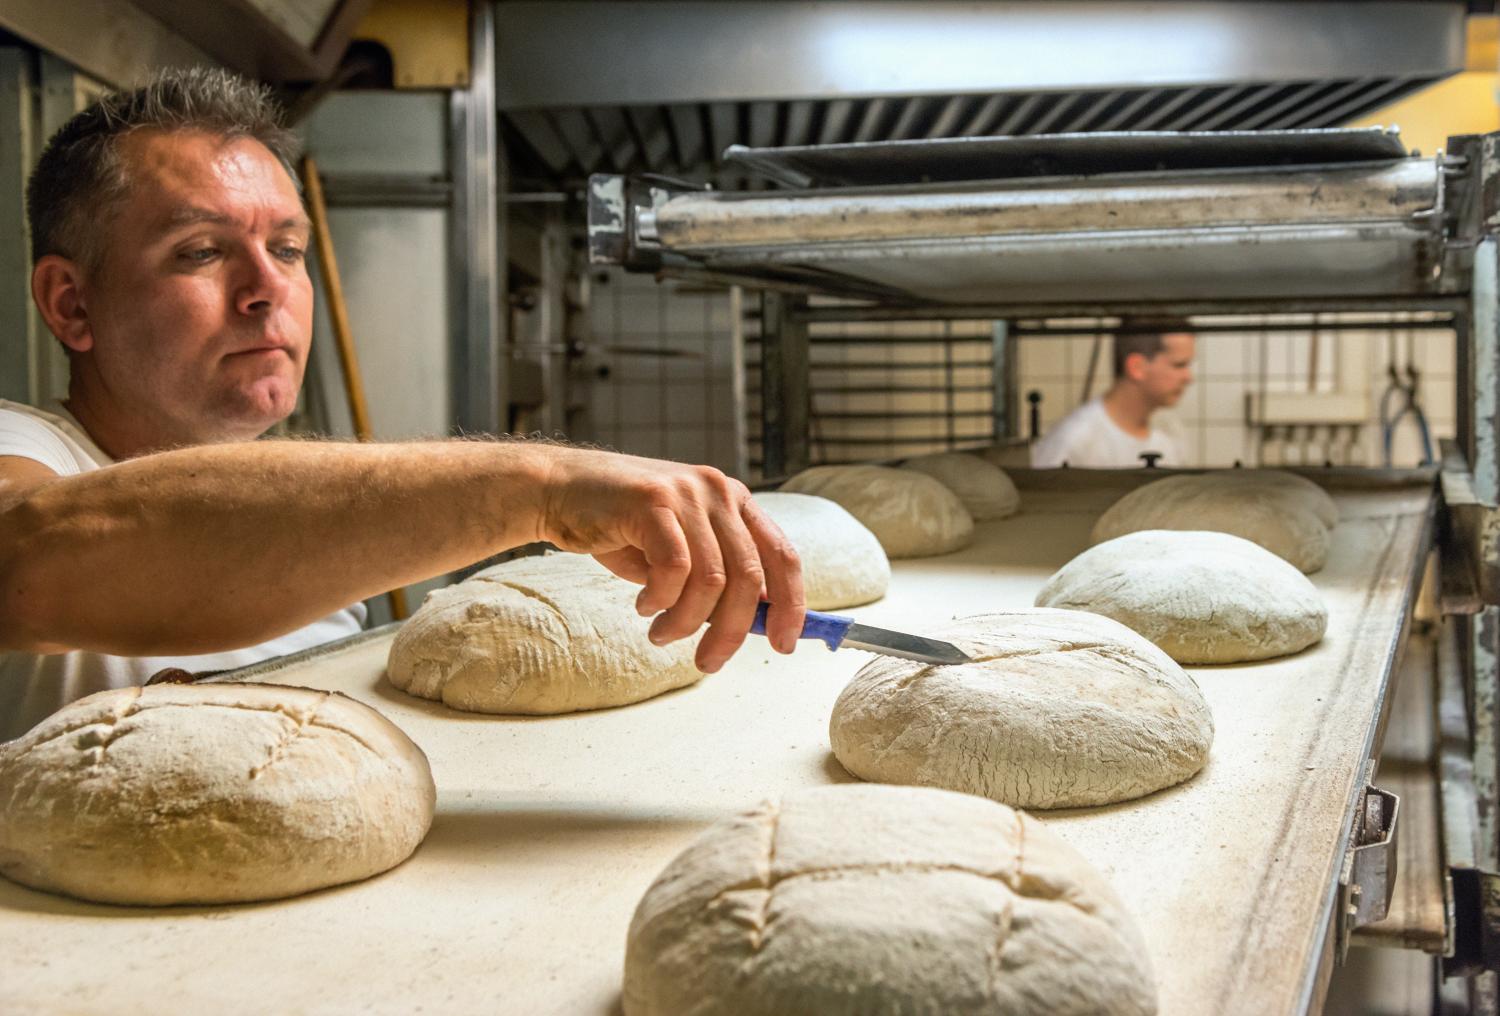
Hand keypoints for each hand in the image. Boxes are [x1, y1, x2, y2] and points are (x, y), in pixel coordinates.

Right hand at [536, 448, 804, 671]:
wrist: (559, 490)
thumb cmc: (620, 528)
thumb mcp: (679, 553)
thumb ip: (715, 580)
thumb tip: (751, 626)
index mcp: (734, 501)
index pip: (782, 555)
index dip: (791, 604)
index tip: (784, 644)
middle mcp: (719, 492)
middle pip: (751, 576)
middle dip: (733, 630)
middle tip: (708, 662)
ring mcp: (687, 493)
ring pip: (712, 580)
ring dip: (687, 622)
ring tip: (662, 634)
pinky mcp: (653, 501)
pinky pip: (676, 569)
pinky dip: (662, 599)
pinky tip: (644, 605)